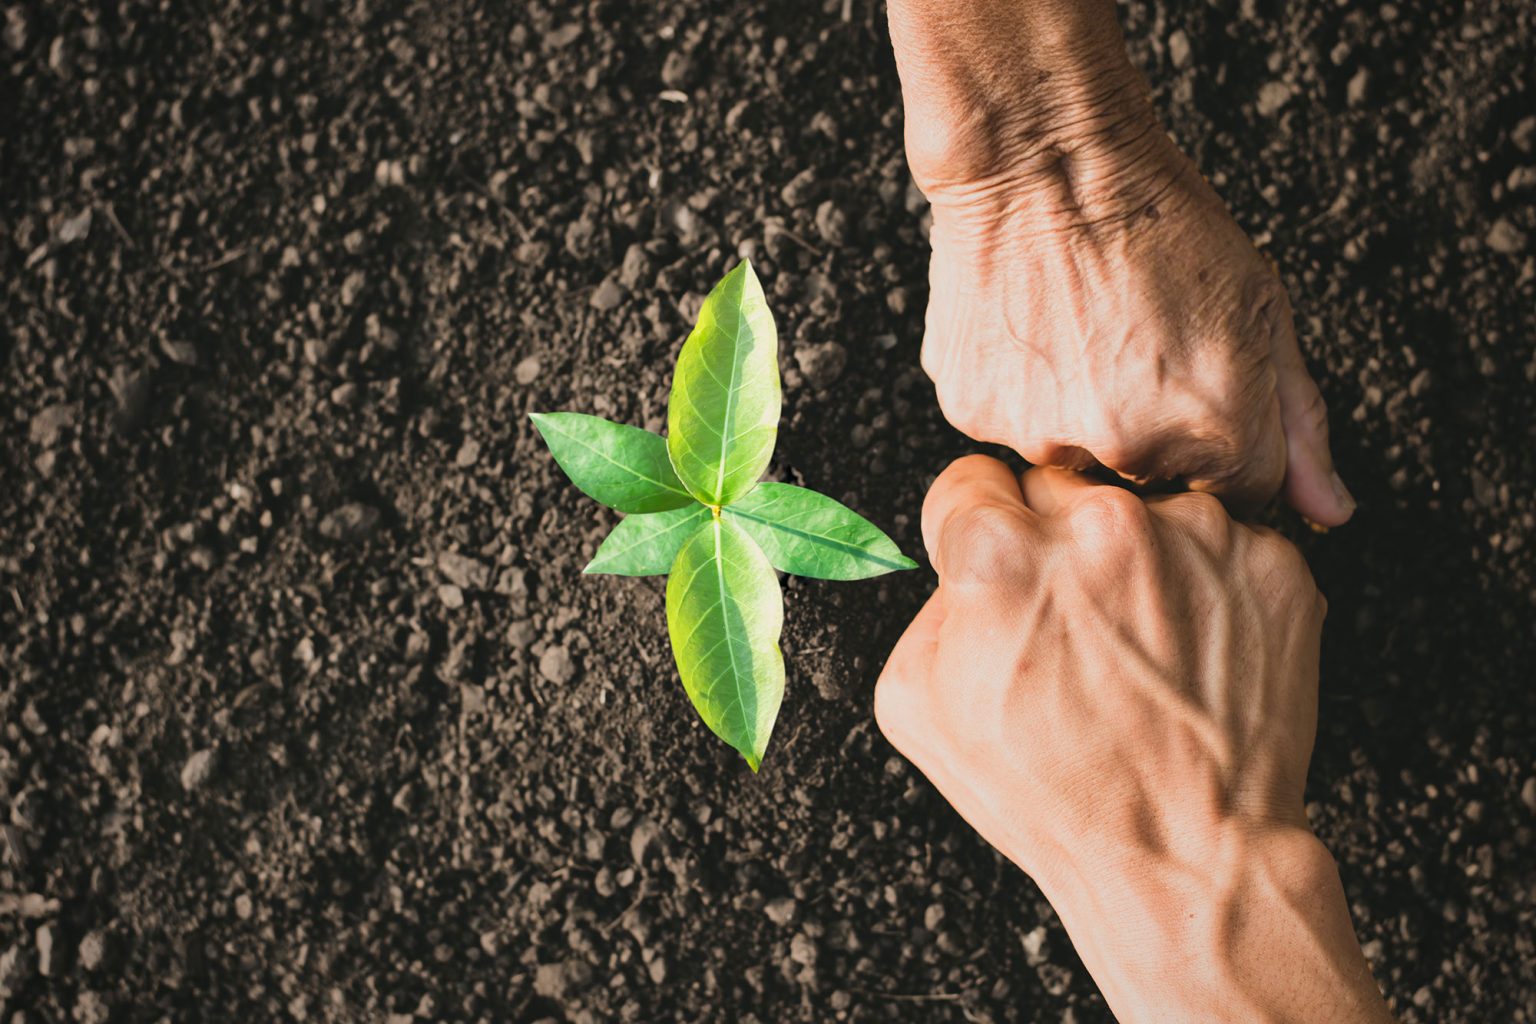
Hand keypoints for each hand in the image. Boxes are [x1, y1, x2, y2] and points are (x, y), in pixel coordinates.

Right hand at [875, 458, 1390, 1021]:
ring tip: (1139, 643)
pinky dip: (1206, 584)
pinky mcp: (1273, 564)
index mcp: (1002, 551)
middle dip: (1052, 536)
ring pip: (1144, 508)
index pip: (970, 480)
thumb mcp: (918, 706)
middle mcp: (1101, 524)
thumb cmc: (1051, 793)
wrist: (1188, 855)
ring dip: (1134, 555)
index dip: (974, 528)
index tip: (997, 567)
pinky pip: (1221, 544)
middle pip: (1056, 484)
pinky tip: (1193, 648)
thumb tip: (959, 562)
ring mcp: (1198, 538)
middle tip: (1069, 619)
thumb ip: (928, 604)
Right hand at [892, 2, 1354, 524]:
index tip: (1197, 396)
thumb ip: (1298, 424)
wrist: (1046, 160)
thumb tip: (1329, 512)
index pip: (1233, 497)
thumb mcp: (1262, 311)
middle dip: (1148, 438)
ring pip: (1073, 459)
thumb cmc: (1158, 220)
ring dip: (1080, 418)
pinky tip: (1035, 334)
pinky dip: (1023, 394)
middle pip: (1147, 485)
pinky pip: (1011, 428)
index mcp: (1215, 432)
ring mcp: (1044, 436)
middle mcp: (1127, 450)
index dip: (1219, 448)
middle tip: (1134, 352)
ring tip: (1080, 336)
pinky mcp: (977, 413)